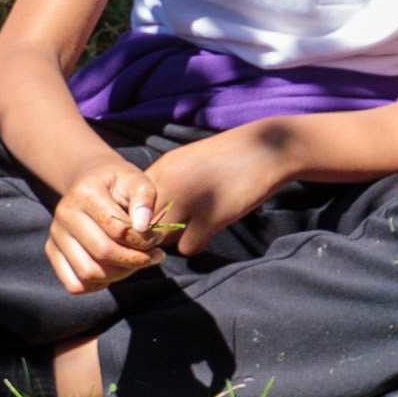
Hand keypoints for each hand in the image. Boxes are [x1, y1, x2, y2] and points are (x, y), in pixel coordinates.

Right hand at [42, 161, 181, 295]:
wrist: (92, 182)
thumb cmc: (119, 184)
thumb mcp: (137, 180)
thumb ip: (145, 198)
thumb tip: (143, 226)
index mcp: (85, 192)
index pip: (118, 229)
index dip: (144, 240)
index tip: (158, 238)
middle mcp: (64, 212)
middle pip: (103, 252)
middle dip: (136, 260)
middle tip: (155, 256)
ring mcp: (55, 234)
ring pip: (88, 272)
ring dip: (120, 274)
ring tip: (136, 262)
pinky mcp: (52, 251)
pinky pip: (74, 284)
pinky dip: (98, 285)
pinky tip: (114, 271)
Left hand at [135, 129, 292, 246]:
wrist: (265, 148)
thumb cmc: (225, 158)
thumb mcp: (185, 162)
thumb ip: (163, 183)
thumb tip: (144, 216)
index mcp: (161, 169)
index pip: (132, 205)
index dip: (141, 219)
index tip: (156, 222)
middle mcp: (169, 183)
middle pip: (145, 225)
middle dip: (157, 233)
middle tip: (177, 229)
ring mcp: (188, 200)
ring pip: (164, 239)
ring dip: (177, 239)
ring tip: (195, 226)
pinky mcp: (210, 216)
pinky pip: (188, 247)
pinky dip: (198, 243)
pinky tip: (210, 229)